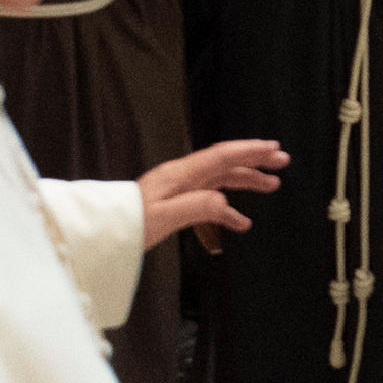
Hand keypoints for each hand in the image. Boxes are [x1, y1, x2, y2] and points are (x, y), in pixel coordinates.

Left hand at [136, 139, 286, 249]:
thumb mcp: (163, 217)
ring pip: (219, 180)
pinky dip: (227, 207)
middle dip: (254, 162)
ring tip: (270, 186)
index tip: (273, 149)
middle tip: (282, 162)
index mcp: (179, 174)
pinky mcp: (174, 204)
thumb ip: (198, 207)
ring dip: (245, 181)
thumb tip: (229, 206)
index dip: (249, 151)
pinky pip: (208, 199)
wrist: (101, 234)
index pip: (221, 156)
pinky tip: (239, 221)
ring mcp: (177, 189)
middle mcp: (180, 177)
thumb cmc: (126, 225)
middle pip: (224, 164)